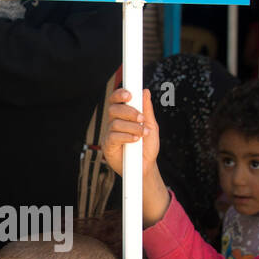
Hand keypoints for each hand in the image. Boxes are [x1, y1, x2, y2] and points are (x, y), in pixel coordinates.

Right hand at [102, 87, 170, 224]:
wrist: (146, 167)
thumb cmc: (147, 147)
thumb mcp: (151, 126)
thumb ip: (147, 110)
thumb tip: (145, 92)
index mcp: (123, 116)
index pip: (116, 100)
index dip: (120, 94)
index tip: (130, 94)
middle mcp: (114, 123)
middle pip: (113, 109)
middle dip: (129, 112)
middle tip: (141, 118)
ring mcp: (109, 135)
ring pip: (114, 123)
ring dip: (131, 126)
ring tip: (143, 133)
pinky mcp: (108, 146)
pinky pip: (113, 136)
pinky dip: (126, 136)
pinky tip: (135, 140)